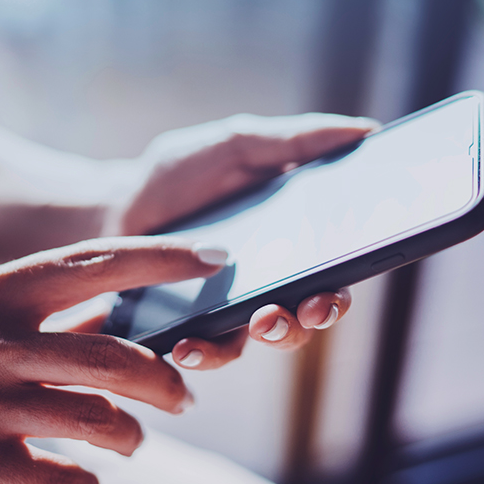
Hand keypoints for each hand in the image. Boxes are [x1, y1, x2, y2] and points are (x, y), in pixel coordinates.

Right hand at [0, 239, 224, 483]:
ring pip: (95, 420)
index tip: (216, 257)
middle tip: (187, 395)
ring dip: (132, 437)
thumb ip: (37, 312)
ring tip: (136, 443)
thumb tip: (116, 311)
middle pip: (109, 355)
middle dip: (164, 378)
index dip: (161, 259)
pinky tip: (82, 483)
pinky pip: (60, 479)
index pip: (93, 263)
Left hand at [106, 113, 374, 367]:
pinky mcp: (197, 328)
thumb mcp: (236, 146)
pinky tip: (190, 345)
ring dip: (275, 333)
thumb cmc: (180, 174)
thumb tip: (366, 131)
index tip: (355, 269)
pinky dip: (207, 352)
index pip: (338, 263)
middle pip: (314, 308)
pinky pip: (213, 350)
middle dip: (320, 312)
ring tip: (261, 321)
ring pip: (271, 335)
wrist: (117, 206)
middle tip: (311, 304)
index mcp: (293, 237)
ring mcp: (236, 307)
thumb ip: (294, 141)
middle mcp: (272, 279)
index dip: (354, 270)